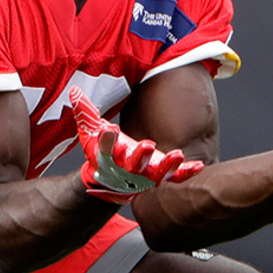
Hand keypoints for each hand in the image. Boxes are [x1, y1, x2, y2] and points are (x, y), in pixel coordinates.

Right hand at [70, 85, 204, 202]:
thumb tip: (74, 91)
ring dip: (167, 166)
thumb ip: (85, 112)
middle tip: (147, 146)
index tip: (108, 131)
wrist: (111, 182)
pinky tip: (197, 166)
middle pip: (132, 164)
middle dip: (139, 157)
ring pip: (156, 173)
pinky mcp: (159, 177)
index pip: (105, 148)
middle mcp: (127, 169)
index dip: (106, 141)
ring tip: (177, 156)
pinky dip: (185, 173)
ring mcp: (145, 175)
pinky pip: (174, 177)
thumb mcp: (90, 132)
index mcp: (109, 157)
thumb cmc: (102, 154)